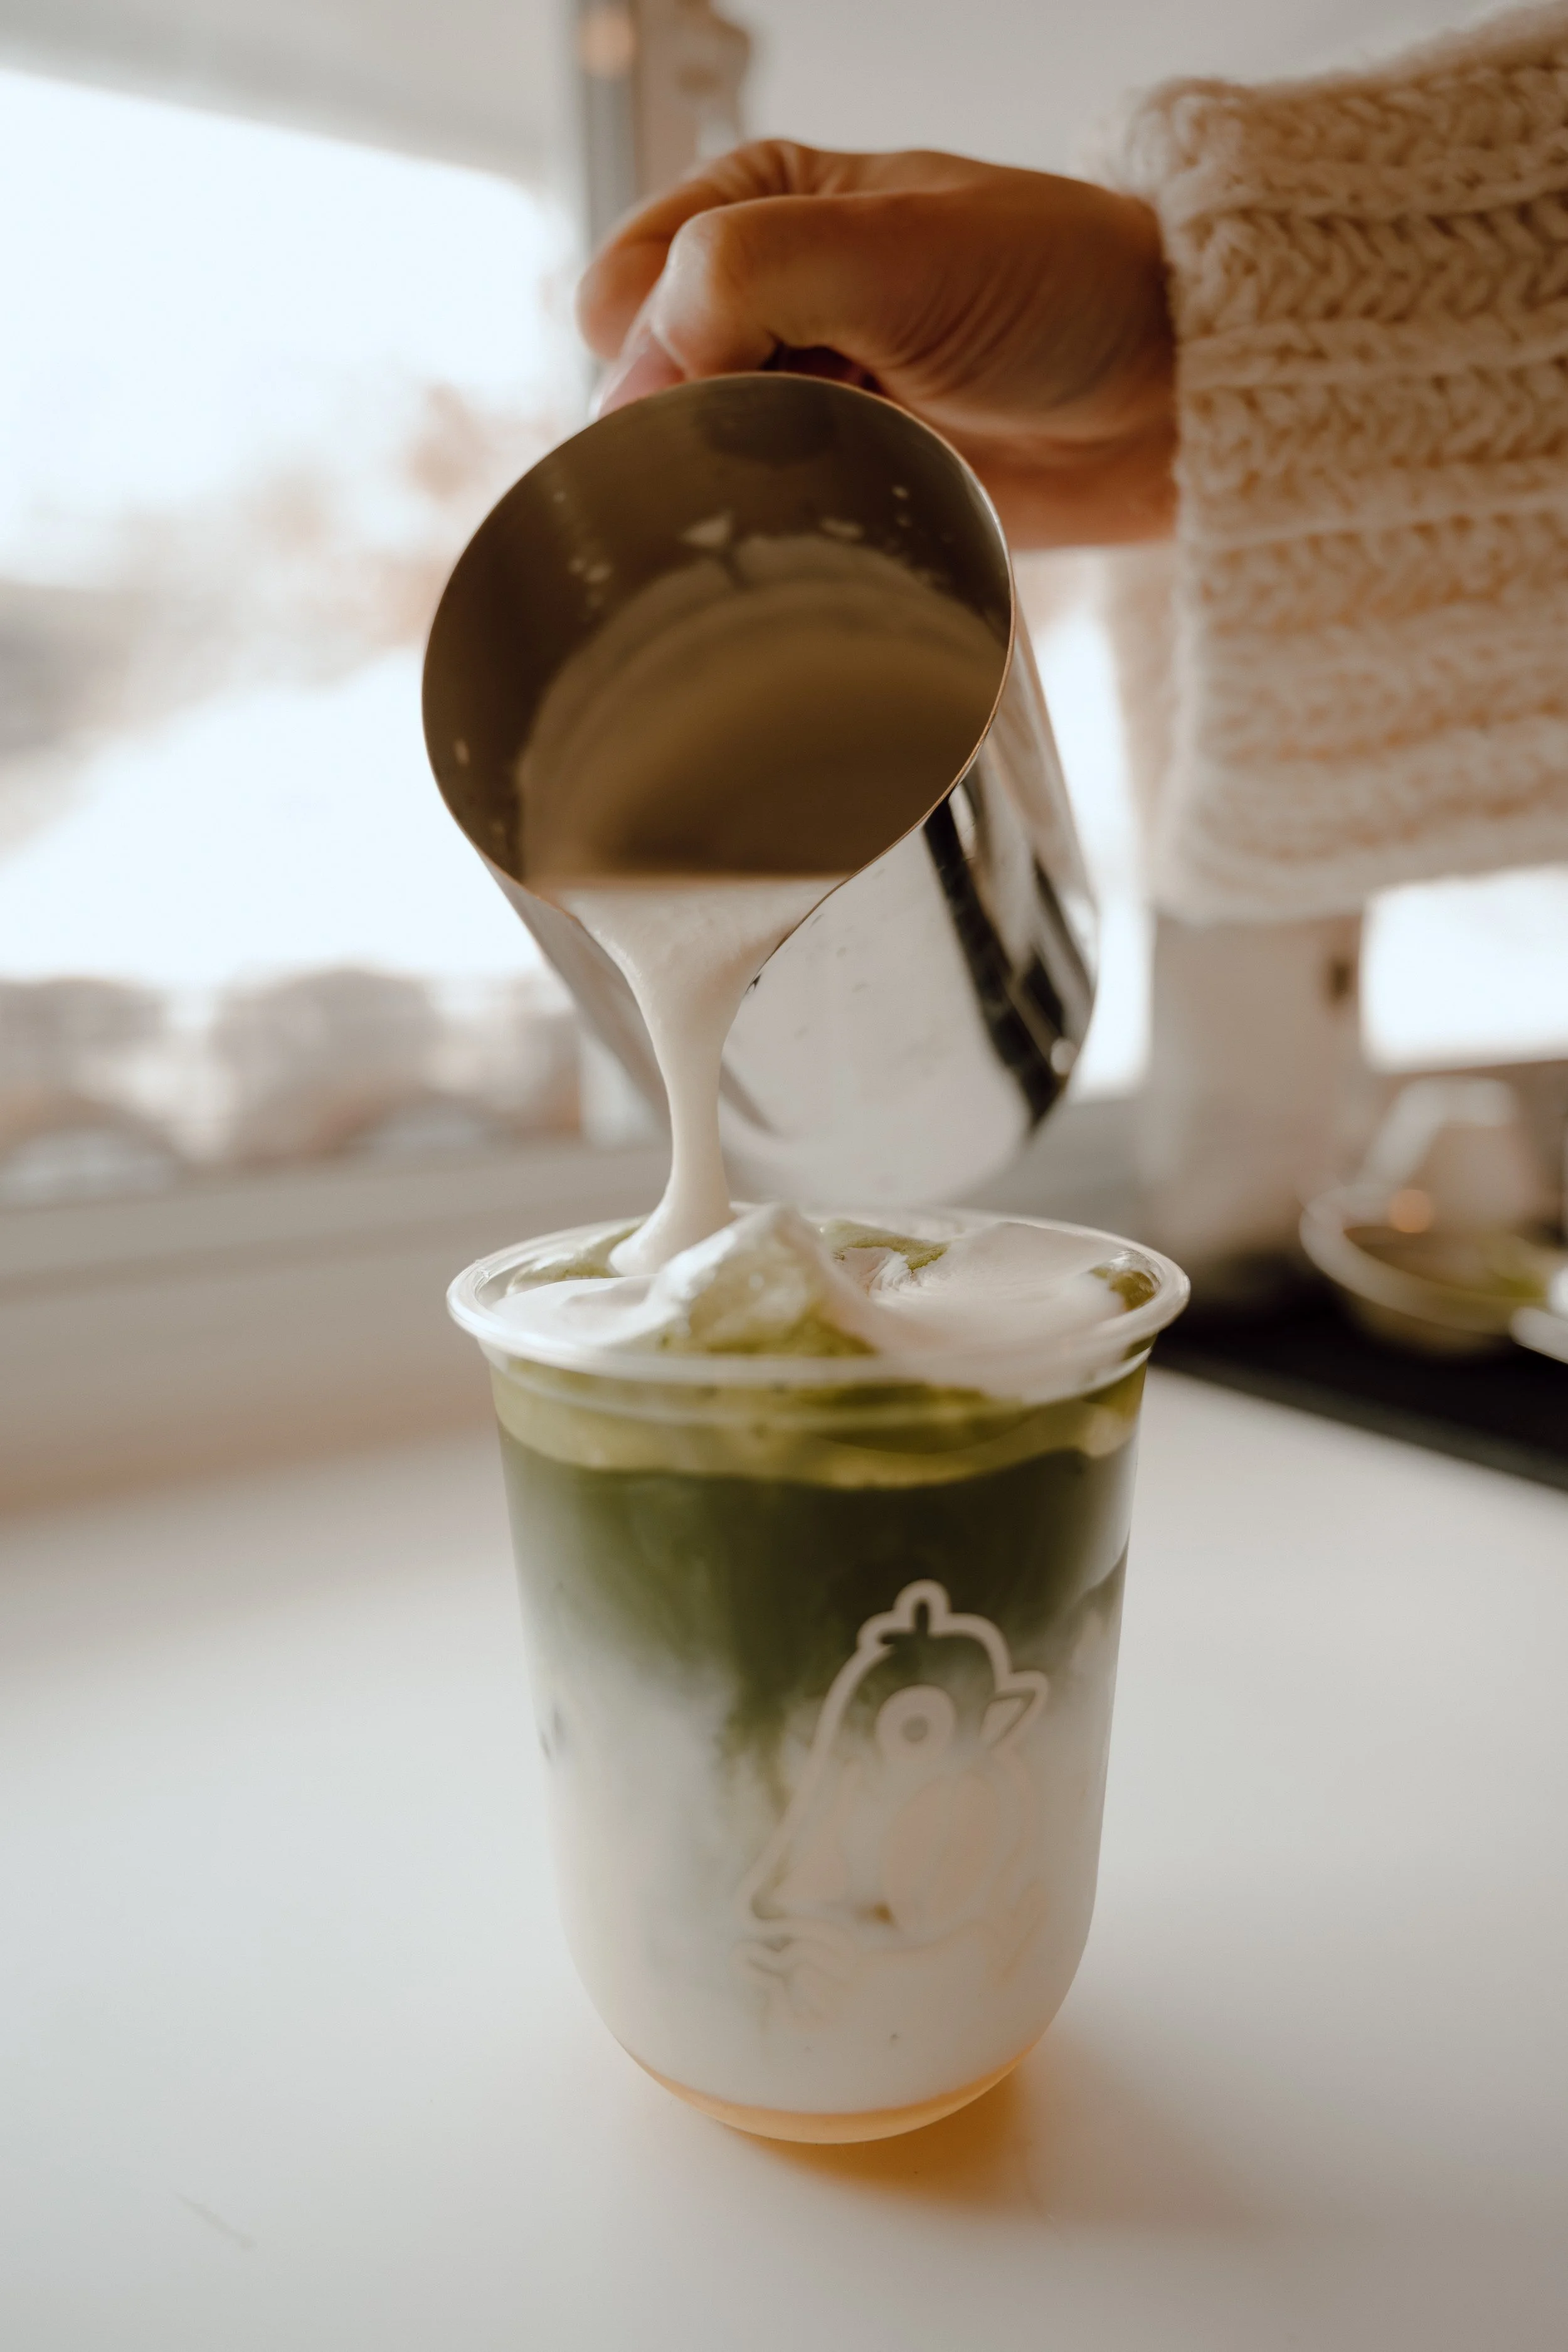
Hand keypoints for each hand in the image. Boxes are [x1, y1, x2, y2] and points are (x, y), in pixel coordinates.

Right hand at [577, 142, 1175, 548]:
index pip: (622, 296)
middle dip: (692, 435)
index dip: (662, 357)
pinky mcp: (830, 481)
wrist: (1166, 399)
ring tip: (829, 483)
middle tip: (792, 448)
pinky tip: (832, 524)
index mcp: (754, 205)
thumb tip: (656, 359)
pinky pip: (752, 526)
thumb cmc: (1063, 292)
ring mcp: (793, 397)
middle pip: (639, 395)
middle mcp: (758, 300)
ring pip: (688, 469)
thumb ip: (758, 271)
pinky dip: (773, 536)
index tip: (741, 394)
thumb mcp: (903, 248)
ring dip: (736, 493)